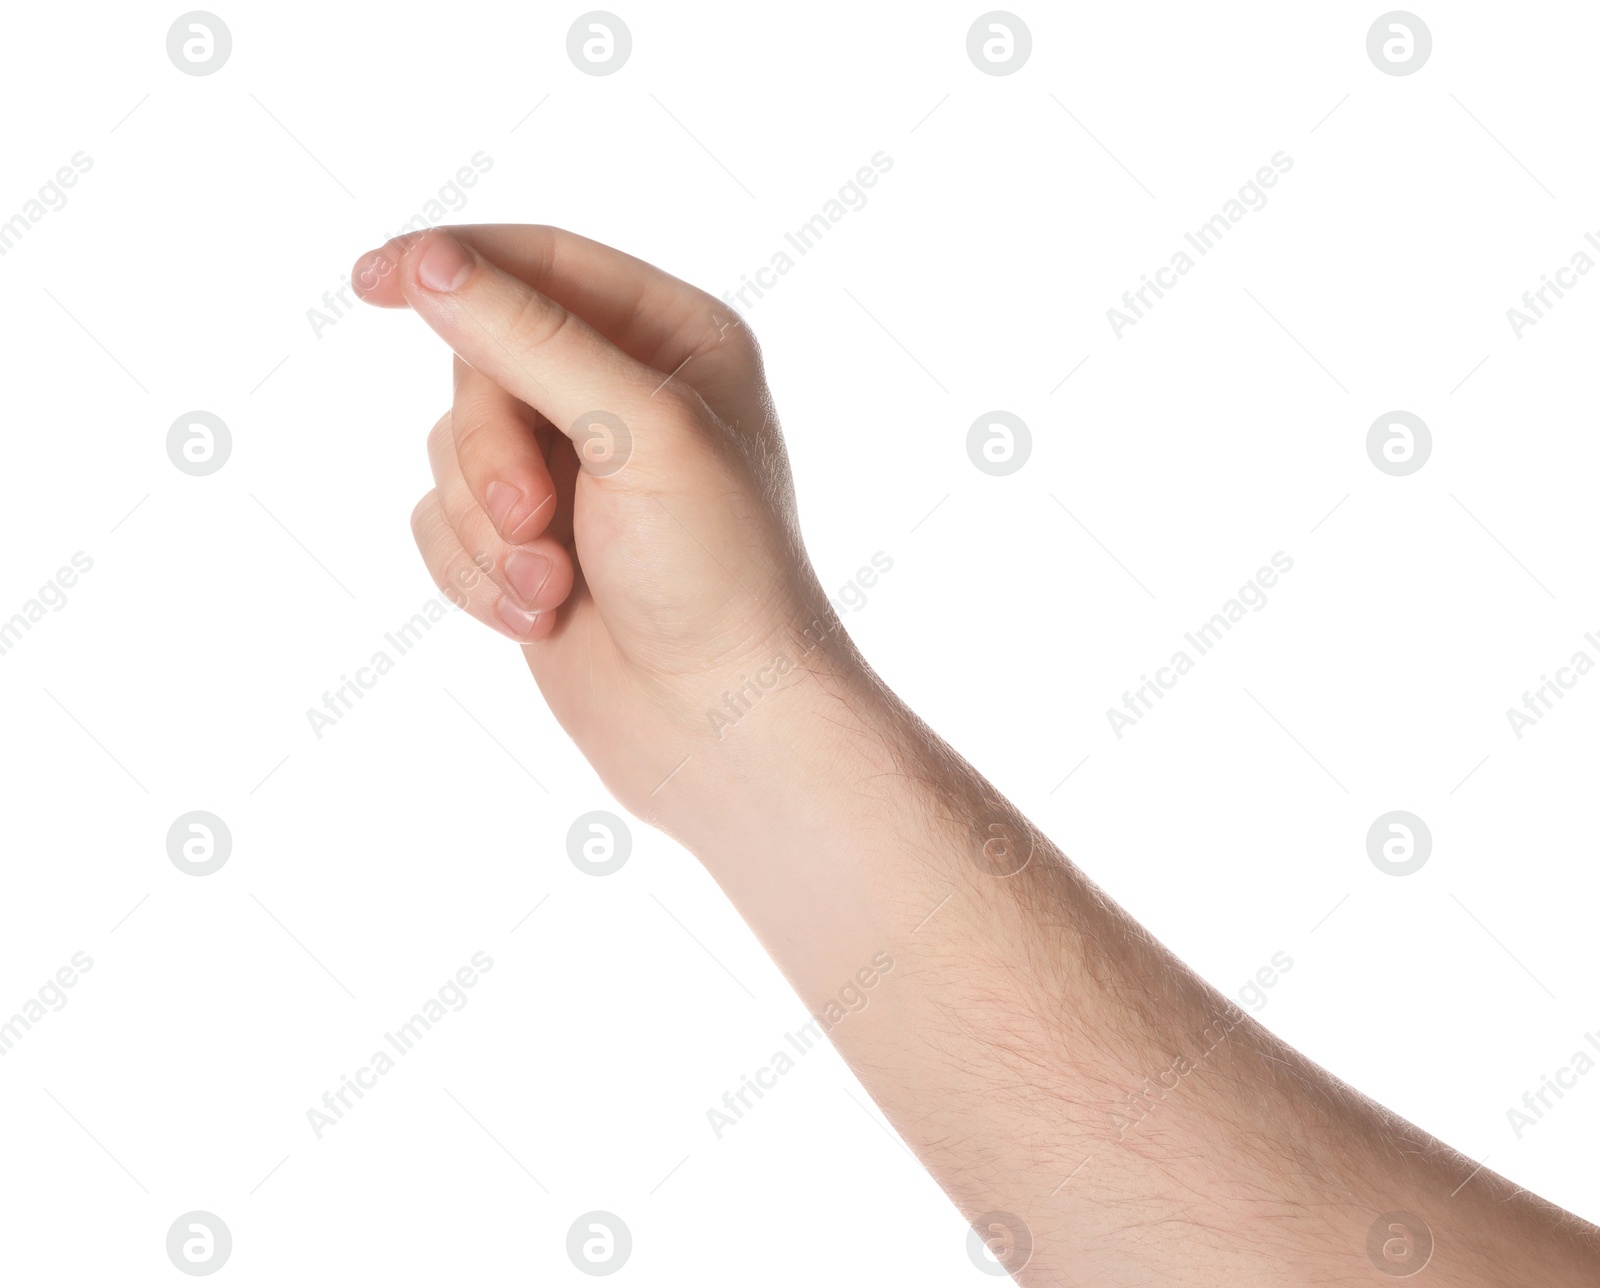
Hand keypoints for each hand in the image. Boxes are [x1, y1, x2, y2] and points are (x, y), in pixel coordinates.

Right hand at [352, 226, 848, 819]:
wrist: (721, 726)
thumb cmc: (715, 575)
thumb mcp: (637, 433)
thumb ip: (528, 339)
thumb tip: (429, 262)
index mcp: (675, 339)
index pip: (541, 261)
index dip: (453, 264)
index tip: (370, 280)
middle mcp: (622, 393)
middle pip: (480, 364)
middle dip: (491, 452)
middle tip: (535, 519)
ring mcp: (573, 472)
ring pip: (452, 450)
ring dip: (488, 529)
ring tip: (554, 588)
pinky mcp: (530, 542)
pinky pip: (442, 523)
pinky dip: (477, 573)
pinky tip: (541, 618)